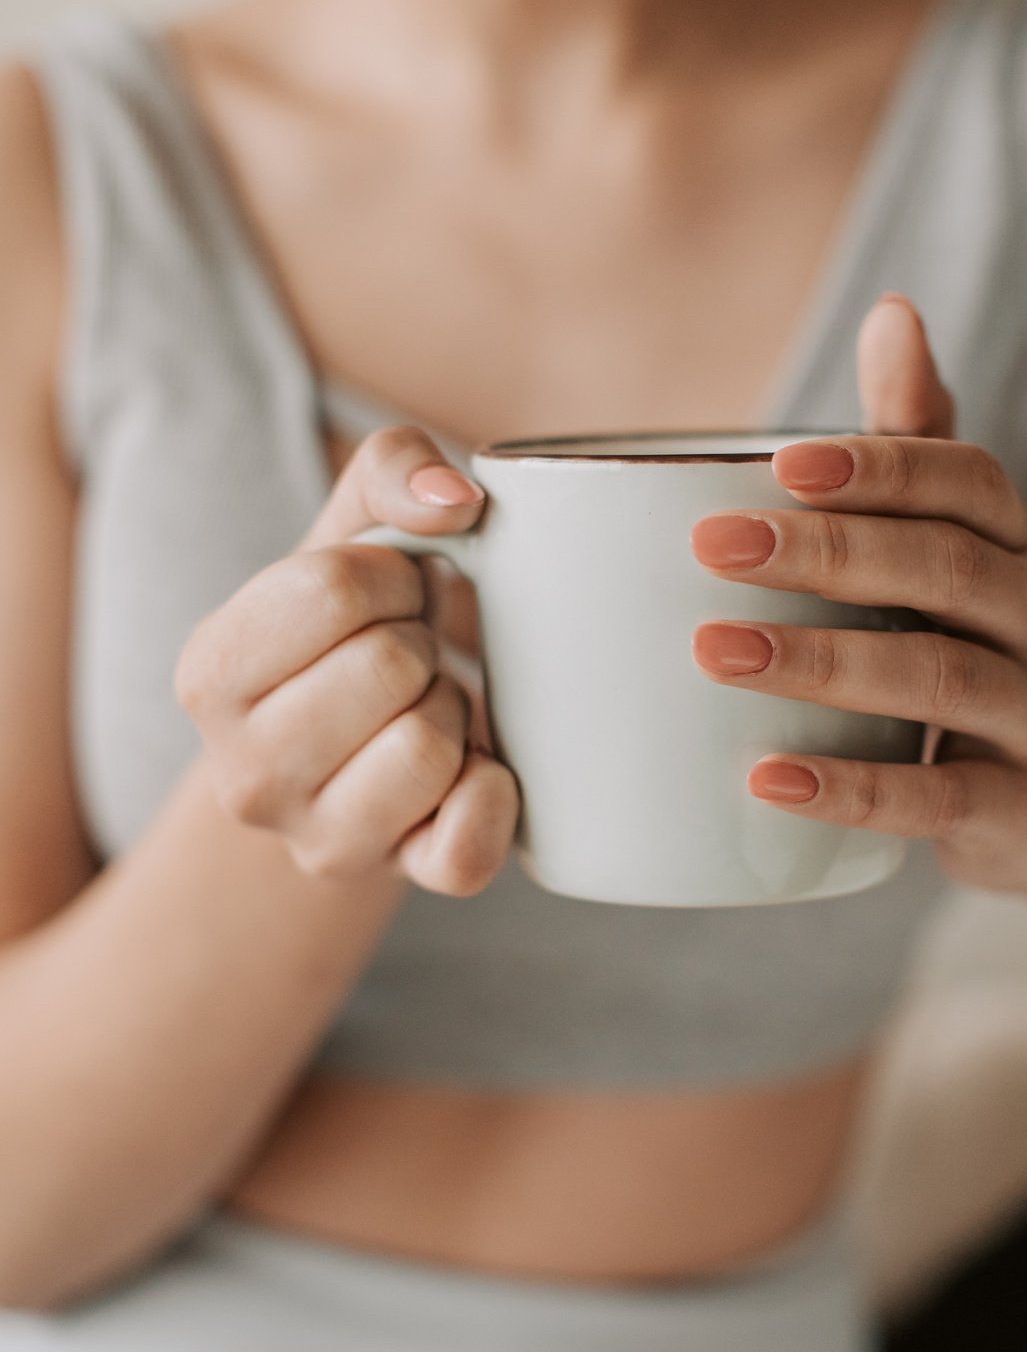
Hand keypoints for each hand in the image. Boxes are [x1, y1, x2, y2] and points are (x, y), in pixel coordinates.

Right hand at [175, 425, 519, 893]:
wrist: (365, 742)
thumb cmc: (359, 623)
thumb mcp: (356, 527)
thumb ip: (394, 467)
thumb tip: (459, 503)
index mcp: (208, 672)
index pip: (333, 591)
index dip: (389, 576)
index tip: (383, 595)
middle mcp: (242, 774)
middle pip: (388, 669)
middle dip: (420, 645)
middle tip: (406, 660)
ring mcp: (317, 843)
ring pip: (428, 750)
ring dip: (454, 712)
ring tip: (424, 709)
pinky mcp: (396, 883)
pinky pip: (465, 851)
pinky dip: (493, 798)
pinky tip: (472, 772)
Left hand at [690, 294, 1026, 897]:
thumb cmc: (969, 642)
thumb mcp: (951, 543)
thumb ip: (915, 442)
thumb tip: (893, 309)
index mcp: (1013, 540)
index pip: (965, 480)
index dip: (878, 466)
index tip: (775, 462)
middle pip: (946, 570)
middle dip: (829, 551)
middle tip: (711, 546)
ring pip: (942, 679)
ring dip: (824, 662)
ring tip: (714, 652)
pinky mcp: (1014, 809)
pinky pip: (937, 799)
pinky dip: (850, 788)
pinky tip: (765, 779)